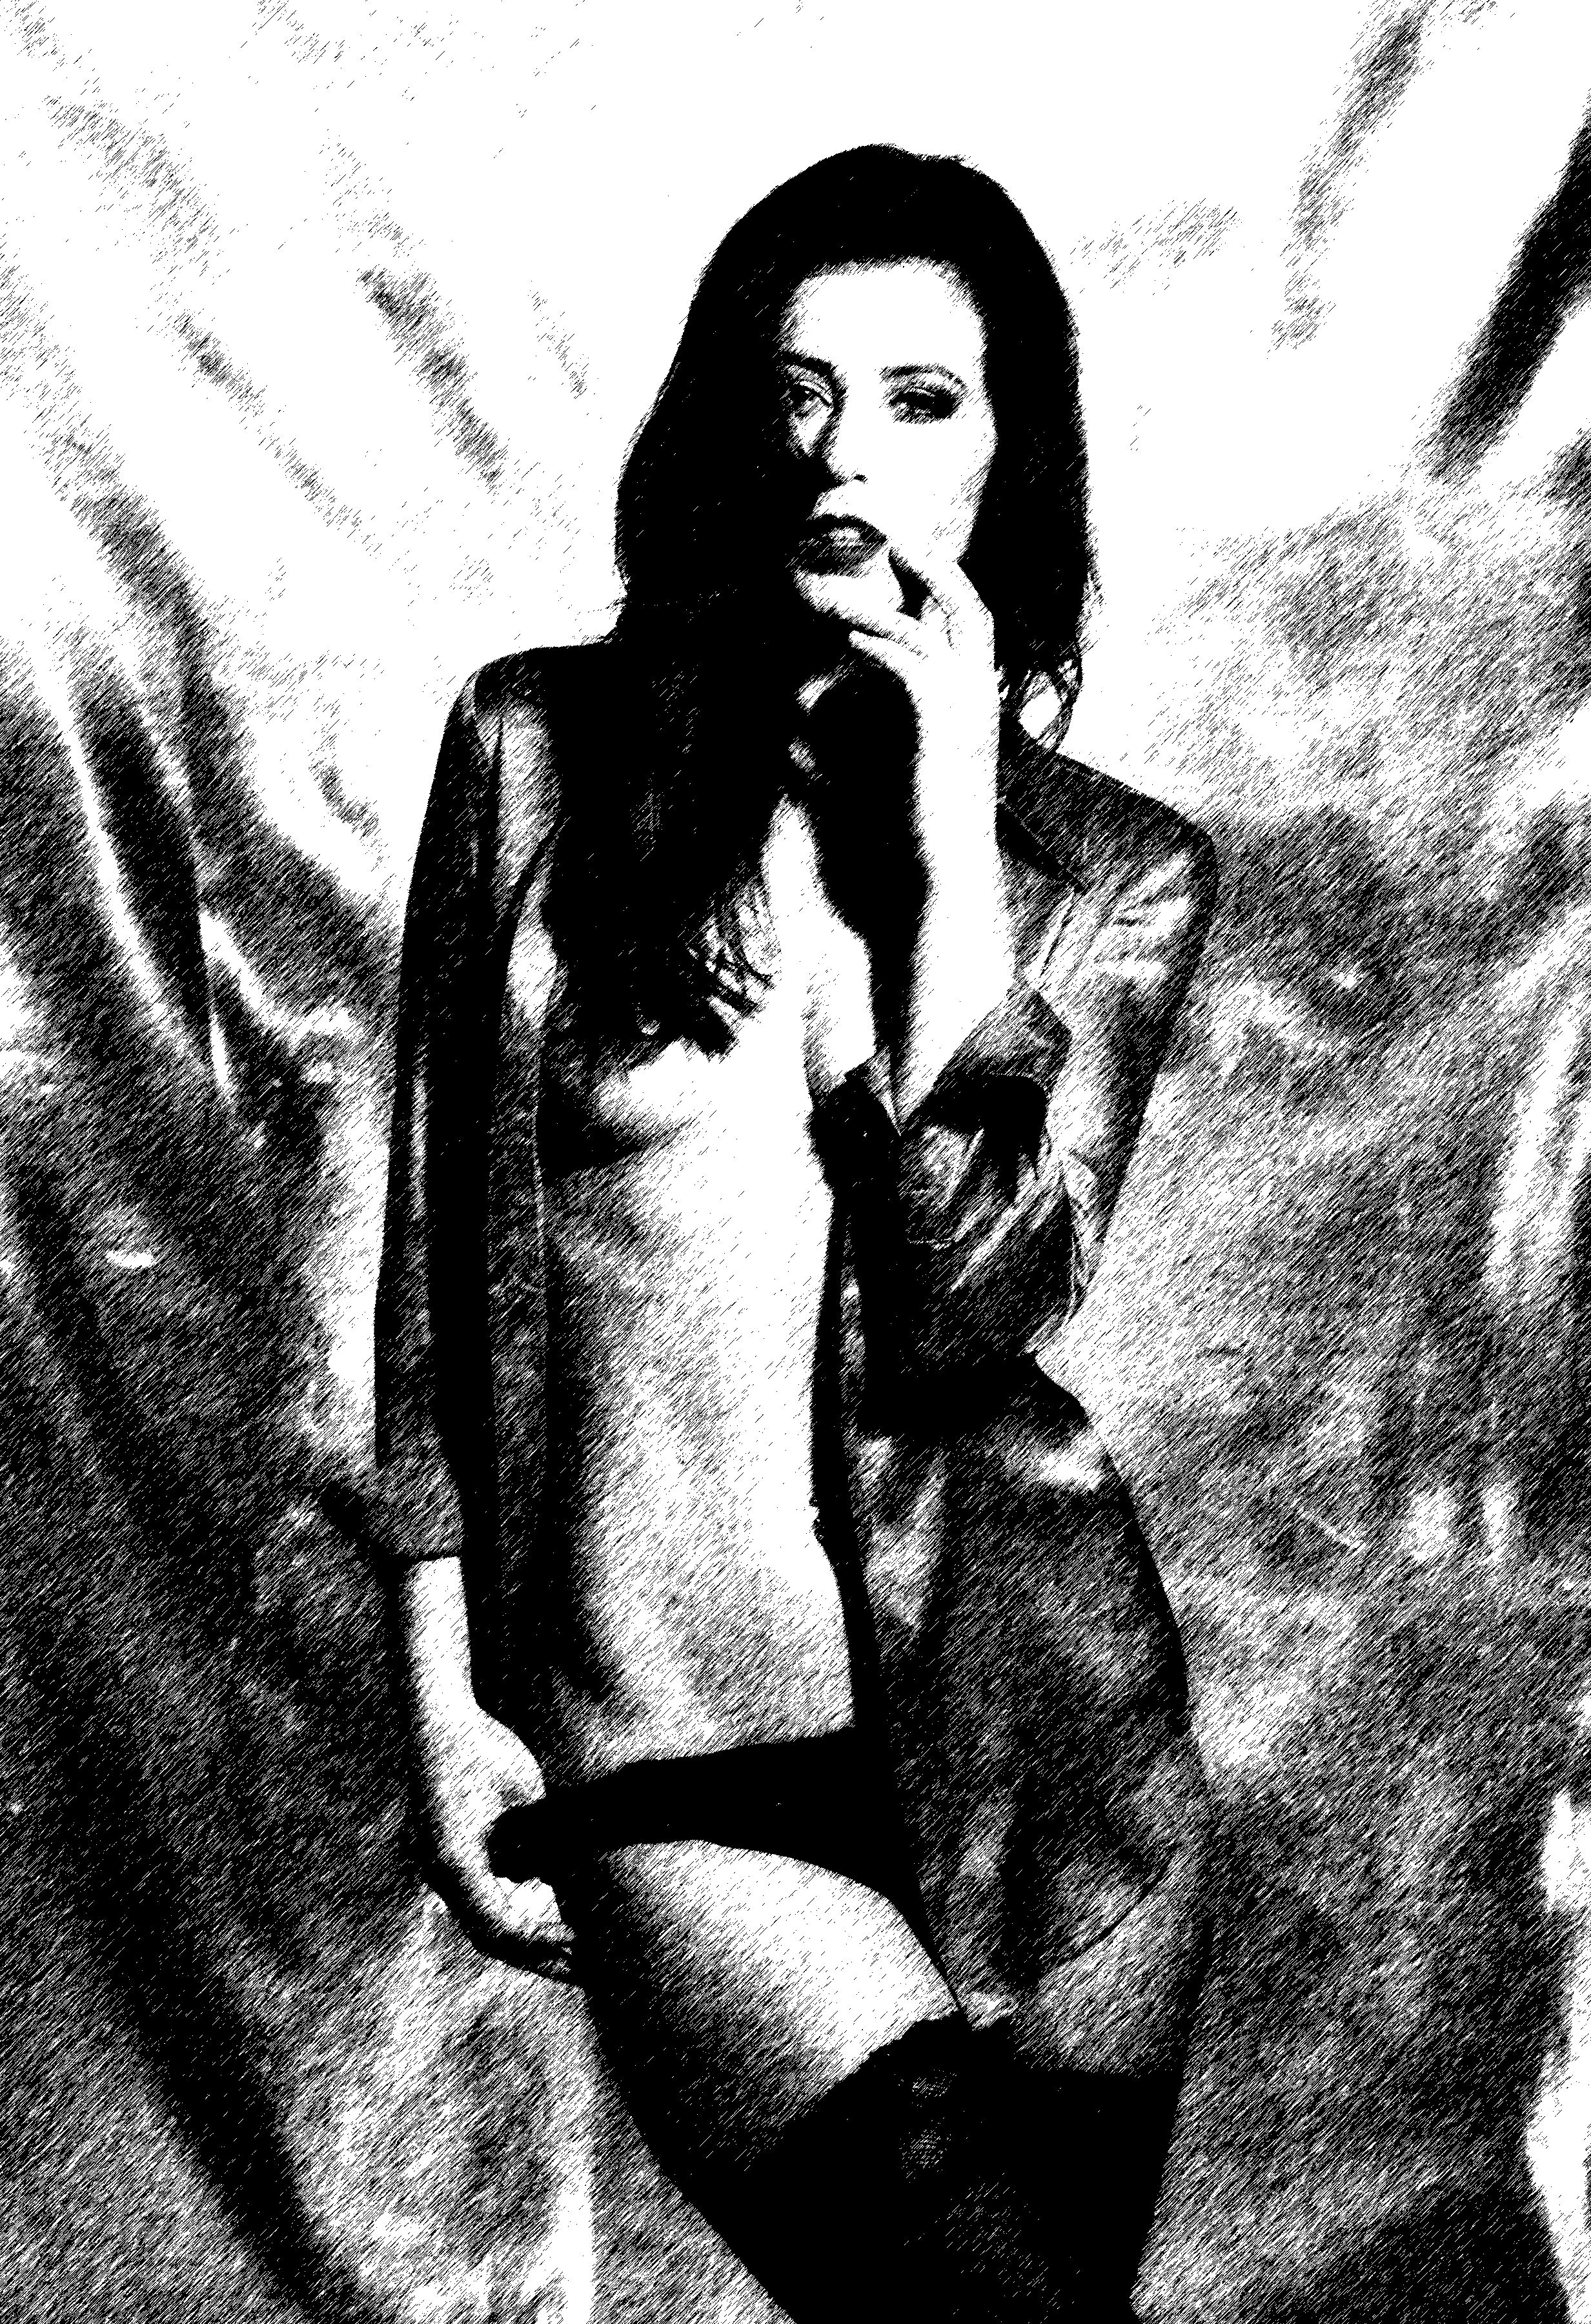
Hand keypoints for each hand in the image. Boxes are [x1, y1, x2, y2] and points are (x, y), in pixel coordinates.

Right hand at [407, 1687, 577, 1980]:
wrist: (439, 1719)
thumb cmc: (485, 1748)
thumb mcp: (526, 1792)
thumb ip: (546, 1839)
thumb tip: (581, 1882)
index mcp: (456, 1862)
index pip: (500, 1928)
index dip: (542, 1943)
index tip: (580, 1944)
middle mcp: (440, 1874)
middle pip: (490, 1936)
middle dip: (536, 1956)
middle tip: (583, 1967)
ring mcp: (438, 1868)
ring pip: (483, 1921)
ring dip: (526, 1936)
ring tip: (574, 1946)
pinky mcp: (445, 1857)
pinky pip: (480, 1896)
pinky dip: (514, 1907)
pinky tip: (550, 1908)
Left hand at [794, 546, 1001, 892]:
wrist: (947, 876)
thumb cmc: (928, 833)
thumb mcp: (918, 765)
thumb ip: (905, 726)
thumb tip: (863, 700)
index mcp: (979, 705)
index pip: (973, 627)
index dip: (945, 586)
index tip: (910, 563)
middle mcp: (980, 700)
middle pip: (969, 607)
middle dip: (933, 566)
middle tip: (895, 539)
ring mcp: (965, 713)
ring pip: (932, 630)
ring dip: (884, 604)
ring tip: (843, 590)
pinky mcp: (938, 730)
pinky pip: (911, 667)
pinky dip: (880, 646)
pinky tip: (850, 640)